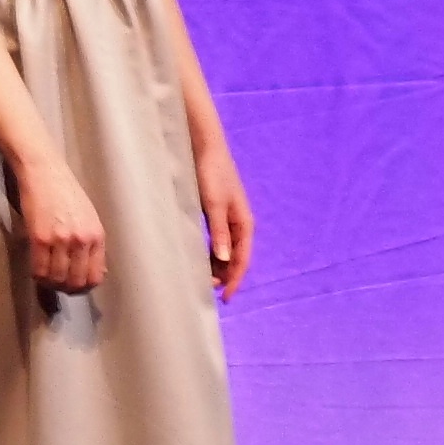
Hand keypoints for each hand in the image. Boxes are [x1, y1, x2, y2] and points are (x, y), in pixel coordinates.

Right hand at [19, 157, 108, 292]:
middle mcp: (82, 240)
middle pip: (76, 282)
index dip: (84, 287)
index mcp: (97, 236)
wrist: (45, 171)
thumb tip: (98, 272)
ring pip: (57, 279)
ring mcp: (61, 240)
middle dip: (66, 289)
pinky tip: (36, 270)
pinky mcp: (40, 238)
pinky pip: (39, 269)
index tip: (74, 286)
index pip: (96, 276)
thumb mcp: (89, 217)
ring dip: (50, 283)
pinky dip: (37, 275)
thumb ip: (92, 244)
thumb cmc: (66, 192)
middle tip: (57, 284)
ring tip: (46, 277)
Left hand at [198, 154, 255, 299]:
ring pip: (226, 250)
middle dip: (225, 276)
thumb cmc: (211, 173)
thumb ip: (219, 232)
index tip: (224, 298)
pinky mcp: (215, 213)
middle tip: (207, 291)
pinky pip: (217, 241)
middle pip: (236, 257)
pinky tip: (199, 259)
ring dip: (217, 266)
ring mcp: (227, 218)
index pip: (243, 259)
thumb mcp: (214, 204)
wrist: (203, 146)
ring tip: (202, 280)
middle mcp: (238, 223)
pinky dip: (211, 253)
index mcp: (244, 222)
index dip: (235, 280)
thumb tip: (224, 260)